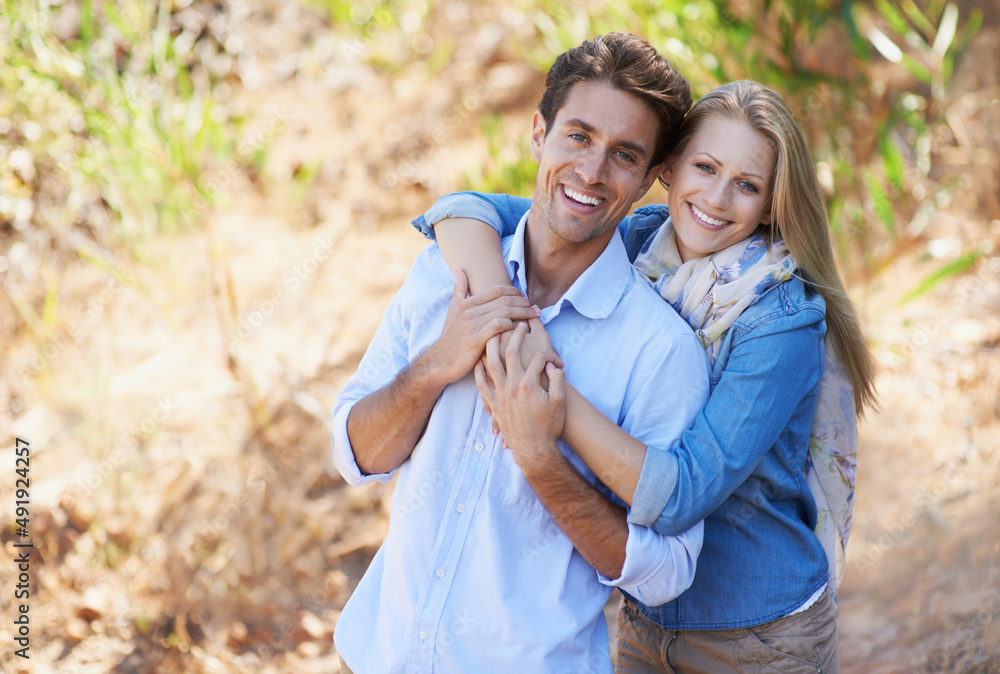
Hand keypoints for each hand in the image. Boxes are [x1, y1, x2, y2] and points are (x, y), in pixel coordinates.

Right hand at [421, 270, 538, 386]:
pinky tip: (521, 328)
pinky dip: (512, 325)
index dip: (514, 292)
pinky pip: (499, 326)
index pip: (497, 290)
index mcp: (466, 303)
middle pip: (504, 300)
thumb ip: (459, 290)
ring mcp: (472, 324)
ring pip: (504, 312)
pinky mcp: (475, 339)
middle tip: (535, 307)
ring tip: (535, 315)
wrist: (440, 362)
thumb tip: (459, 270)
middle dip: (523, 302)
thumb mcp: (452, 311)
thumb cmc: (450, 338)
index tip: (525, 297)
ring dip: (523, 312)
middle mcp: (469, 311)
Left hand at [481, 316, 561, 434]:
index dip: (548, 354)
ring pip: (492, 363)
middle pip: (511, 352)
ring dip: (492, 345)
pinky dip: (479, 369)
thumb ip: (558, 380)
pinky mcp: (494, 403)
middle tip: (519, 324)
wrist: (533, 449)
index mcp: (529, 384)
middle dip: (516, 335)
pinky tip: (479, 360)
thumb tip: (553, 365)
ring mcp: (500, 394)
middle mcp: (512, 386)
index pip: (538, 358)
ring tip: (492, 331)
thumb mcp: (560, 401)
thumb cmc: (549, 426)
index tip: (553, 357)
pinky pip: (481, 382)